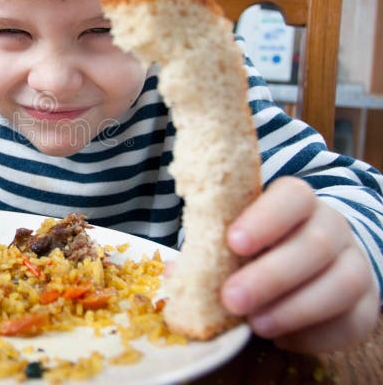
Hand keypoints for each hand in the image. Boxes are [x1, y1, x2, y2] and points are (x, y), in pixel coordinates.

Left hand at [221, 176, 379, 352]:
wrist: (320, 259)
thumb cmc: (265, 243)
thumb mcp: (237, 235)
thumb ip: (210, 247)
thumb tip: (172, 273)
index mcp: (298, 201)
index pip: (292, 197)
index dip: (264, 219)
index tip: (232, 241)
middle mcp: (332, 227)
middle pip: (313, 245)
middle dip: (270, 275)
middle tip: (231, 298)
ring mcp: (354, 265)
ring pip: (339, 284)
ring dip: (294, 308)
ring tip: (256, 324)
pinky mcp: (365, 305)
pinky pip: (350, 322)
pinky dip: (313, 335)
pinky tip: (280, 338)